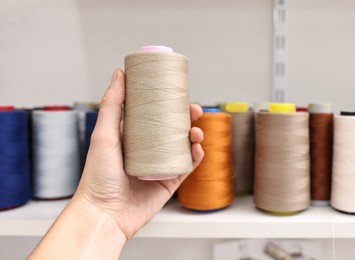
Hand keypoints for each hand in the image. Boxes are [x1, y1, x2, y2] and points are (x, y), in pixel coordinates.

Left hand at [75, 69, 203, 239]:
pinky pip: (186, 166)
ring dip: (195, 135)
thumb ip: (112, 104)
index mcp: (132, 137)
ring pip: (183, 146)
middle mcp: (147, 150)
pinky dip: (196, 156)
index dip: (169, 103)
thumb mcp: (103, 134)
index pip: (154, 115)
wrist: (104, 214)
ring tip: (196, 132)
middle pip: (173, 128)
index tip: (178, 92)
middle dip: (187, 117)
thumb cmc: (98, 176)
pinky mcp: (168, 183)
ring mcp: (159, 166)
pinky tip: (198, 149)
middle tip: (194, 110)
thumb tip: (119, 73)